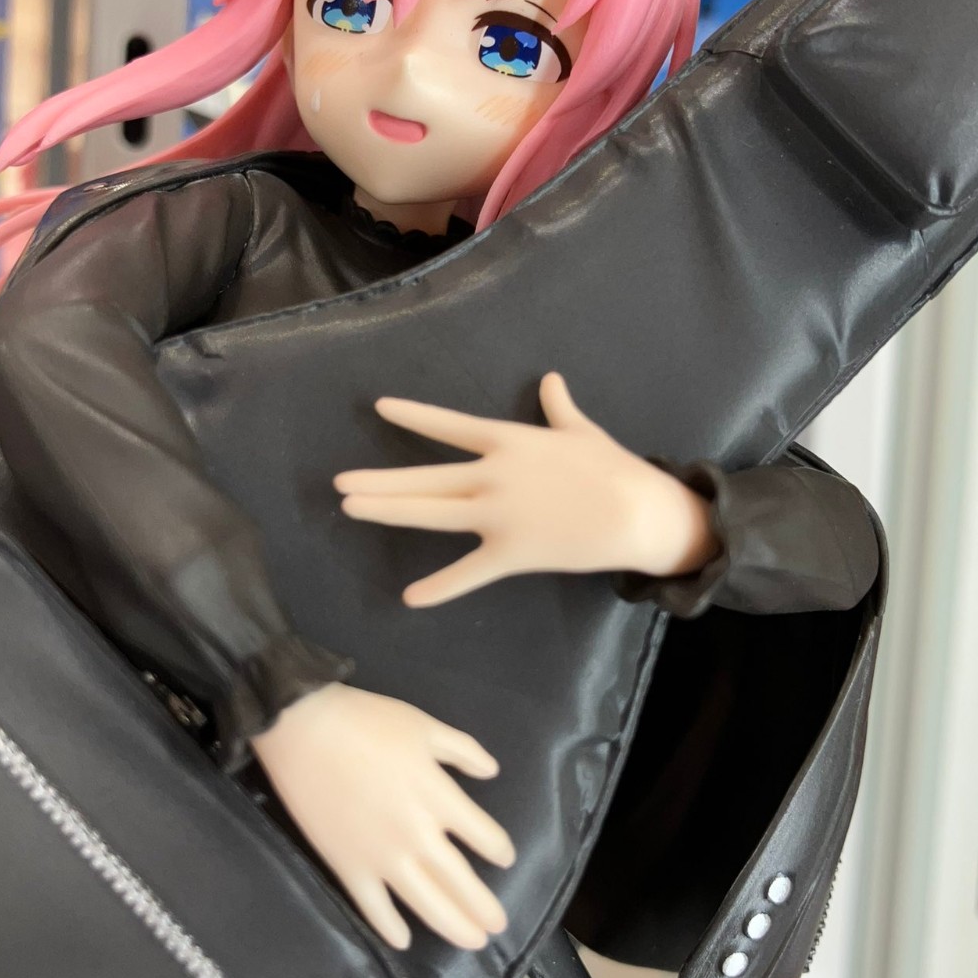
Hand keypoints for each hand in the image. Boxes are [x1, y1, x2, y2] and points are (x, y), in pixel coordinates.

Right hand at [251, 683, 514, 950]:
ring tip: (473, 942)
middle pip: (460, 881)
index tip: (505, 858)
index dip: (499, 850)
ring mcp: (381, 857)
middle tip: (499, 927)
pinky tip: (403, 941)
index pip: (484, 836)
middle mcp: (417, 835)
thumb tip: (492, 772)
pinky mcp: (348, 867)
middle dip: (483, 906)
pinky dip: (389, 928)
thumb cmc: (367, 722)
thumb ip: (463, 751)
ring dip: (454, 926)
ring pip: (426, 903)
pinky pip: (373, 907)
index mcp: (440, 798)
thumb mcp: (425, 726)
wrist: (305, 730)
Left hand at [334, 371, 717, 605]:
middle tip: (339, 483)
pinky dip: (441, 587)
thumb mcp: (581, 432)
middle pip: (427, 478)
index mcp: (510, 442)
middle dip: (381, 480)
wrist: (637, 513)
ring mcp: (499, 515)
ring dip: (390, 512)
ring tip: (351, 510)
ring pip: (433, 514)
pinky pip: (470, 572)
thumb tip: (551, 379)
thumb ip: (559, 407)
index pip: (451, 427)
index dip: (415, 417)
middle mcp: (495, 476)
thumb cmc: (612, 469)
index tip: (381, 407)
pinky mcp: (512, 552)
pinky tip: (411, 597)